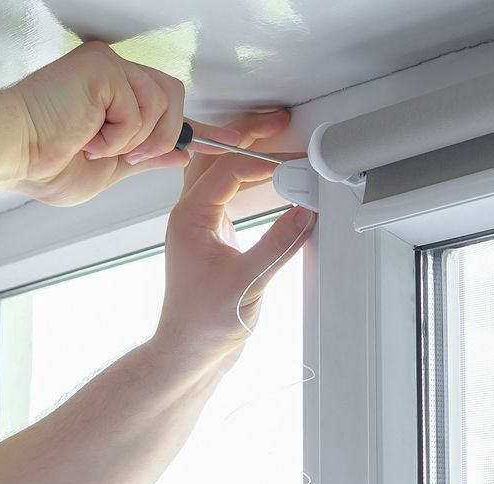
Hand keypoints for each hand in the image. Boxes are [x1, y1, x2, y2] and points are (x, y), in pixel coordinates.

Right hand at [0, 41, 239, 205]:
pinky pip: (141, 107)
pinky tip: (88, 133)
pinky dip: (118, 133)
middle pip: (176, 102)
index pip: (174, 109)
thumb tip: (180, 151)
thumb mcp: (109, 169)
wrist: (12, 153)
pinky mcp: (105, 67)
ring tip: (96, 143)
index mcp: (117, 97)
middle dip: (157, 138)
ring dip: (135, 139)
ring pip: (164, 106)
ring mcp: (111, 67)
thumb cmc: (43, 161)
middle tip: (121, 155)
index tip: (246, 137)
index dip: (211, 127)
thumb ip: (147, 157)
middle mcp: (116, 74)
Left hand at [154, 110, 315, 367]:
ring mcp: (199, 225)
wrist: (188, 353)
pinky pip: (225, 193)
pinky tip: (269, 179)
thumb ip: (278, 244)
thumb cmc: (203, 324)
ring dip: (244, 153)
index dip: (266, 159)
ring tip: (274, 138)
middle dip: (247, 136)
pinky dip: (246, 178)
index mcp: (189, 218)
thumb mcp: (247, 284)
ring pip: (216, 171)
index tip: (298, 162)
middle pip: (215, 157)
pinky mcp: (211, 237)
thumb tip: (305, 210)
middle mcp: (189, 215)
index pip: (229, 168)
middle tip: (279, 121)